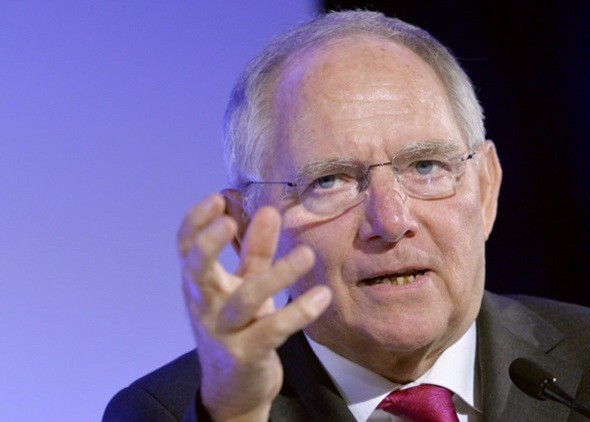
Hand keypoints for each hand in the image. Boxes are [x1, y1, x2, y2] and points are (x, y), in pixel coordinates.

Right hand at [178, 193, 331, 420]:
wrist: (233, 389)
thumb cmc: (239, 326)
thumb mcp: (245, 285)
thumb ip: (255, 250)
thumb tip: (269, 210)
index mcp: (200, 284)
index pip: (186, 248)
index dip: (196, 221)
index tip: (218, 197)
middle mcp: (205, 305)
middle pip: (196, 271)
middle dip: (208, 244)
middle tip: (229, 221)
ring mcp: (224, 331)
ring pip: (245, 299)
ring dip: (276, 275)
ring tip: (306, 255)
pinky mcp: (247, 354)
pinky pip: (273, 330)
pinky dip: (299, 312)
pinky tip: (322, 296)